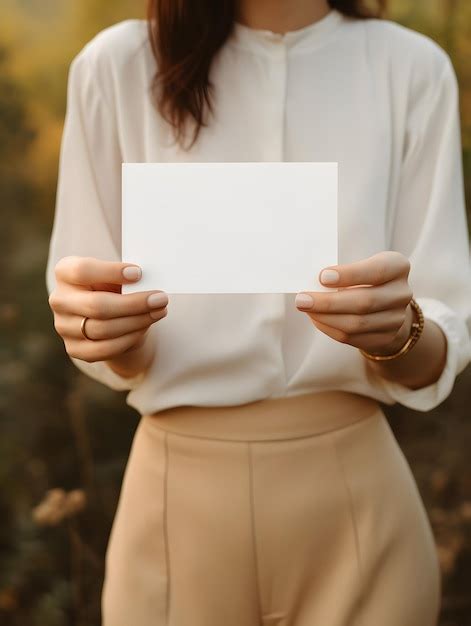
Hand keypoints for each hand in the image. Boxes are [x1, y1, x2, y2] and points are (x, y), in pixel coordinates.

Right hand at [48, 256, 167, 362]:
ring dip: (137, 322)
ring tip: (159, 312)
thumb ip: (126, 276)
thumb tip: (150, 282)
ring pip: (103, 329)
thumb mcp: (116, 276)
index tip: (139, 273)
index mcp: (65, 272)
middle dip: (134, 303)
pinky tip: (144, 328)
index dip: (111, 272)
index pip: (82, 271)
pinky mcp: (74, 349)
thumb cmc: (114, 287)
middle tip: (161, 299)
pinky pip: (104, 349)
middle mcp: (59, 300)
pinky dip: (128, 339)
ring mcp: (63, 327)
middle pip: (97, 305)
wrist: (107, 316)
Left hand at [295, 251, 413, 355]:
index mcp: (397, 266)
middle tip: (302, 300)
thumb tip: (311, 282)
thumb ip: (342, 270)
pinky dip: (330, 328)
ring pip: (357, 324)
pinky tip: (317, 319)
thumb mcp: (361, 264)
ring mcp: (397, 318)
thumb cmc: (365, 278)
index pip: (376, 271)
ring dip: (326, 318)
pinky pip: (352, 337)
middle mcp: (401, 293)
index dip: (349, 275)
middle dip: (329, 302)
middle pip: (364, 302)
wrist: (387, 306)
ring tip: (307, 309)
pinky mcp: (386, 337)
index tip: (322, 277)